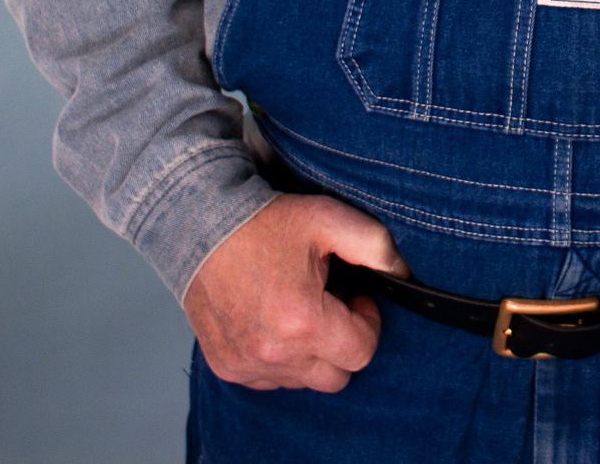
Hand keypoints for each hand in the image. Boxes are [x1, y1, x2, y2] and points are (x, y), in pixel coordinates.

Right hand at [181, 193, 408, 391]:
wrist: (199, 225)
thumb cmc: (264, 223)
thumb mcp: (327, 218)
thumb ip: (374, 245)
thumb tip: (401, 271)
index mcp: (303, 321)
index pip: (362, 352)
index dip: (367, 322)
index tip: (354, 297)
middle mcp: (274, 352)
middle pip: (336, 376)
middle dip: (342, 343)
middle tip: (329, 304)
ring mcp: (247, 364)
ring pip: (303, 381)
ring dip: (310, 353)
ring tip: (297, 309)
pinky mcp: (227, 366)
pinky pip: (269, 380)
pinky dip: (279, 359)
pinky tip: (272, 321)